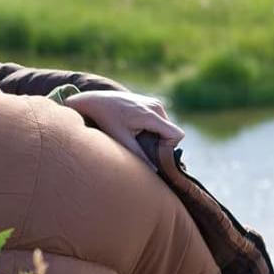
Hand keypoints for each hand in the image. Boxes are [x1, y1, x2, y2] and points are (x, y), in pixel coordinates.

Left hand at [62, 89, 182, 167]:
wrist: (96, 101)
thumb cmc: (106, 120)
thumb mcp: (121, 139)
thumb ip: (139, 155)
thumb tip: (154, 171)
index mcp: (151, 114)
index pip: (176, 134)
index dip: (169, 147)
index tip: (154, 153)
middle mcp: (156, 106)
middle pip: (172, 132)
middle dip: (162, 143)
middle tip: (143, 148)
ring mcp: (154, 102)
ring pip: (167, 126)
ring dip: (158, 136)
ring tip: (138, 138)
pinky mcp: (151, 102)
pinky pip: (161, 120)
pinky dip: (154, 128)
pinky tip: (137, 130)